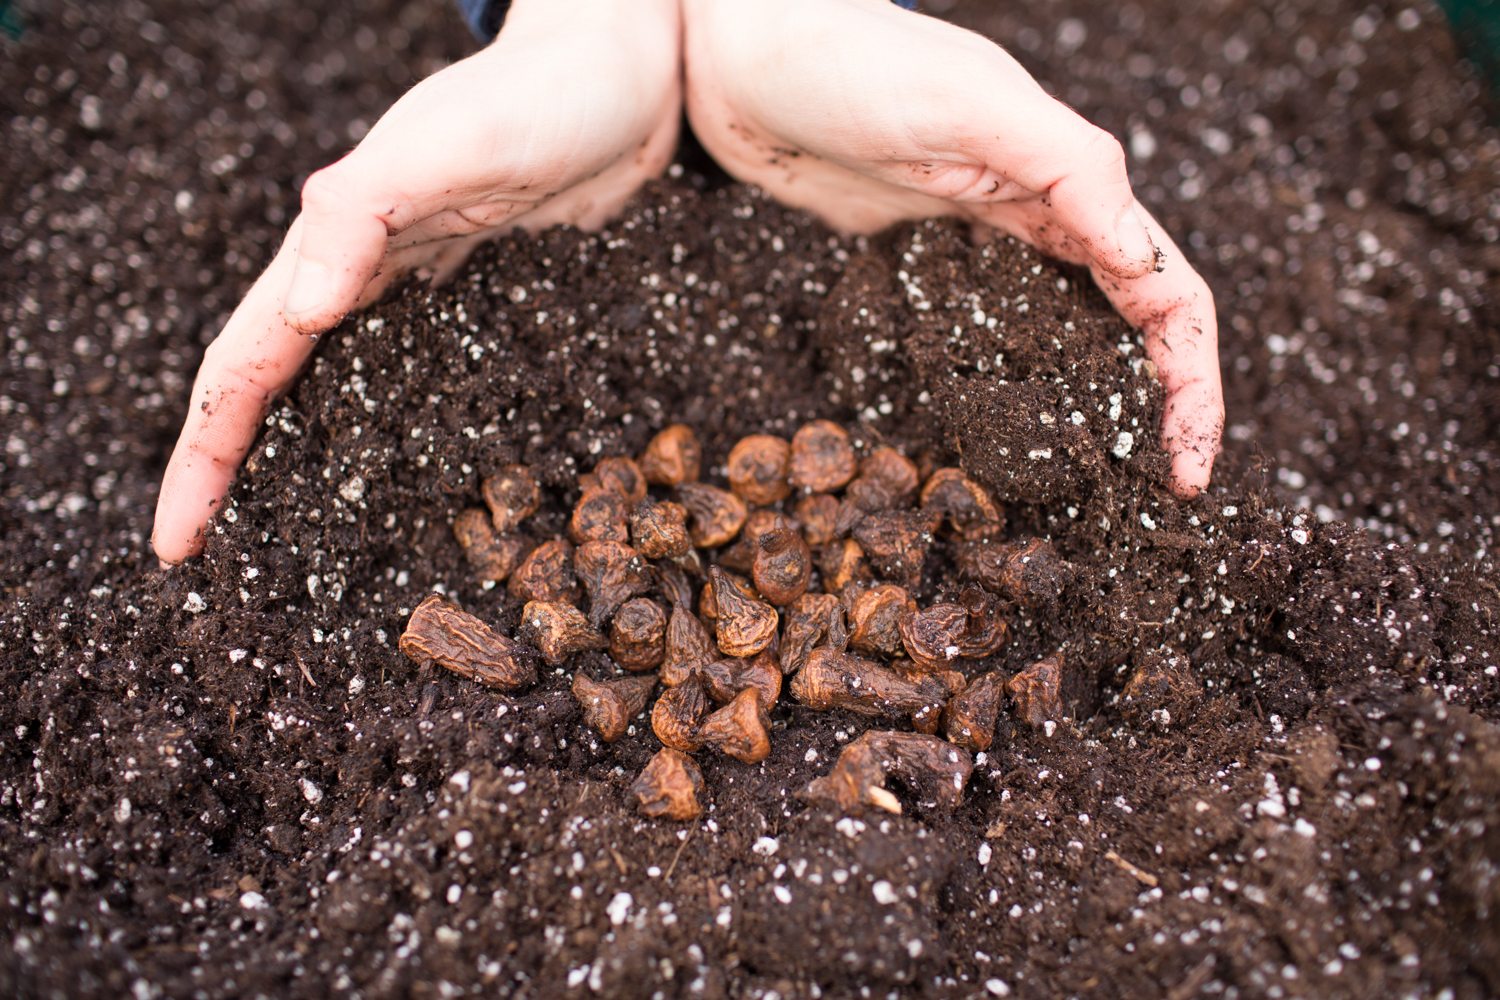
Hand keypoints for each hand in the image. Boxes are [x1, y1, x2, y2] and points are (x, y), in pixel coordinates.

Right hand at [153, 0, 681, 563]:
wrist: (625, 71)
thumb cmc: (539, 97)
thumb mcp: (449, 148)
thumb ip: (363, 214)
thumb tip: (305, 308)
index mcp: (334, 246)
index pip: (244, 367)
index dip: (203, 456)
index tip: (176, 543)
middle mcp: (366, 274)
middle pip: (278, 389)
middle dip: (236, 473)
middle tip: (217, 561)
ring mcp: (424, 288)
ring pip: (344, 388)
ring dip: (309, 459)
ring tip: (299, 539)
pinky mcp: (486, 297)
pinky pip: (423, 376)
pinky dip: (399, 430)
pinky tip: (409, 475)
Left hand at [682, 0, 1221, 495]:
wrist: (742, 57)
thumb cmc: (851, 61)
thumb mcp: (969, 105)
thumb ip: (1069, 169)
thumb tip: (1144, 261)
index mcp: (1074, 182)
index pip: (1168, 292)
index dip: (1193, 381)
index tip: (1187, 465)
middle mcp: (1042, 217)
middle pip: (1134, 325)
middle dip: (1164, 408)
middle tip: (1165, 494)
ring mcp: (981, 245)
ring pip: (1071, 334)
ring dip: (1102, 404)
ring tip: (1109, 483)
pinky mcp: (922, 264)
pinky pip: (990, 333)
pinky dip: (1022, 385)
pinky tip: (1015, 434)